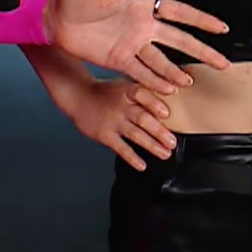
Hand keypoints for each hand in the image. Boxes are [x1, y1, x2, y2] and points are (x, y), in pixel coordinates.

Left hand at [46, 0, 232, 94]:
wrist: (54, 18)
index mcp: (144, 4)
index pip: (180, 13)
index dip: (202, 20)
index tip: (222, 28)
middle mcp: (143, 26)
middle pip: (179, 41)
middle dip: (202, 52)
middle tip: (223, 63)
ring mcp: (132, 45)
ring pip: (161, 61)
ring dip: (176, 72)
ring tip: (190, 82)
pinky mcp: (118, 60)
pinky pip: (140, 72)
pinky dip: (154, 80)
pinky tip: (168, 89)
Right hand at [47, 66, 177, 172]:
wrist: (79, 97)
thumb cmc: (107, 92)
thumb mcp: (124, 85)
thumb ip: (144, 92)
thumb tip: (171, 96)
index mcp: (127, 91)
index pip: (142, 95)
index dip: (154, 104)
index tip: (168, 113)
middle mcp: (121, 106)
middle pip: (142, 118)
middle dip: (159, 132)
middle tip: (173, 142)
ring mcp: (113, 121)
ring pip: (135, 134)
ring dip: (152, 146)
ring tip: (165, 154)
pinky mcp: (104, 135)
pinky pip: (120, 148)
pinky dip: (132, 157)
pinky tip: (142, 165)